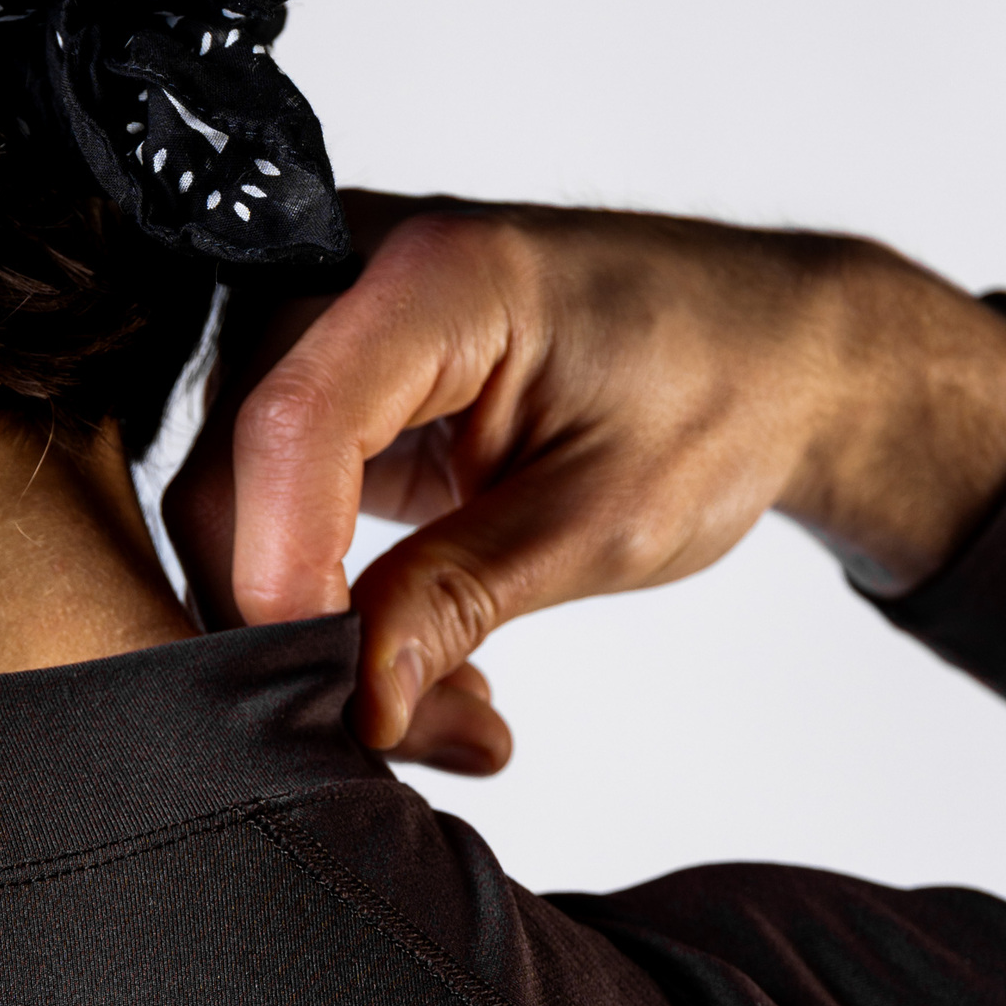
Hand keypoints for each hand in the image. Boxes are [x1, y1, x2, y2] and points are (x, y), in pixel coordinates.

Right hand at [165, 197, 1005, 763]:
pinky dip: (323, 603)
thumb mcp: (600, 519)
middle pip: (236, 470)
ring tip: (442, 711)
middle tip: (418, 736)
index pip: (293, 427)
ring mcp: (323, 323)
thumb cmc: (718, 396)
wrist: (769, 351)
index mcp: (437, 272)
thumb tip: (356, 707)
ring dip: (312, 631)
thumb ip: (458, 599)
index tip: (344, 703)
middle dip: (301, 629)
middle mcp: (348, 269)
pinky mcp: (328, 385)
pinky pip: (269, 506)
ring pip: (236, 505)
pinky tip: (409, 662)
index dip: (289, 580)